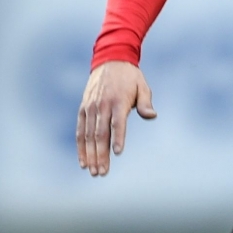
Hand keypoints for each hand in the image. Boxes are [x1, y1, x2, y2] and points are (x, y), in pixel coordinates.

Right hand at [77, 60, 156, 176]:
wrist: (110, 60)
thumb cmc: (130, 78)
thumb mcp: (142, 86)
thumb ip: (145, 103)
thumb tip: (152, 115)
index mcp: (118, 101)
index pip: (117, 122)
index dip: (118, 137)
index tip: (118, 152)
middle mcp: (102, 105)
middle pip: (100, 133)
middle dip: (101, 155)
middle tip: (102, 172)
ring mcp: (91, 107)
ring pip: (89, 135)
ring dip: (90, 155)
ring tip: (93, 171)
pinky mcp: (83, 109)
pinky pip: (81, 130)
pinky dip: (81, 146)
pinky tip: (83, 161)